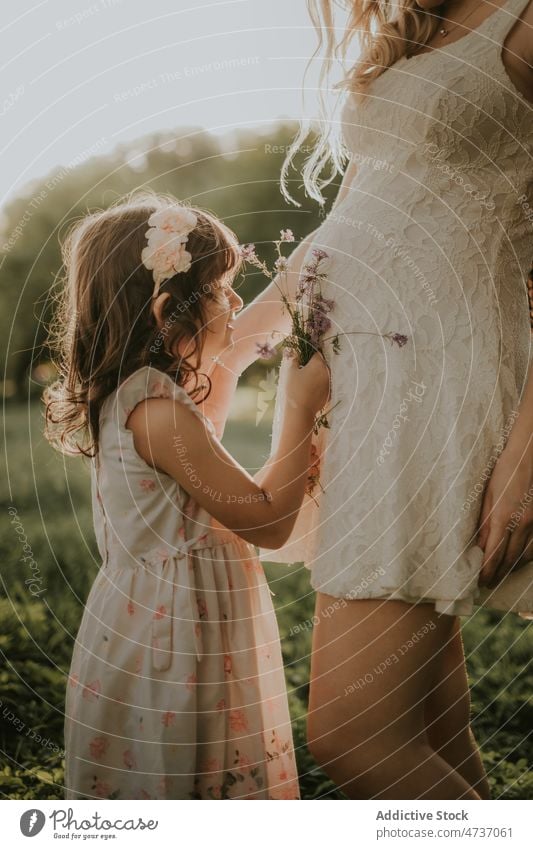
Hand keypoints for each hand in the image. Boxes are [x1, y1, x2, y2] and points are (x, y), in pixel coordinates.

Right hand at [284, 350, 330, 415]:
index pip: (316, 353)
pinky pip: (324, 384)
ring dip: (317, 374)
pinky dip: (319, 384)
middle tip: (303, 369)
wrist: (301, 410)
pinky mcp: (329, 392)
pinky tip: (310, 389)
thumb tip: (294, 352)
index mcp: (319, 363)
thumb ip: (294, 359)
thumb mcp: (291, 371)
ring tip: (306, 380)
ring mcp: (329, 382)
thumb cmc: (294, 389)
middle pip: (321, 363)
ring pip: (323, 374)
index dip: (308, 354)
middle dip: (313, 365)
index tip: (302, 358)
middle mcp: (327, 371)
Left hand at [477, 447, 532, 588]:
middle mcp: (522, 523)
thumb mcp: (487, 494)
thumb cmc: (504, 471)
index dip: (487, 570)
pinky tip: (519, 558)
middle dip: (498, 573)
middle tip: (488, 584)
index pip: (494, 552)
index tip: (480, 582)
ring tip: (501, 573)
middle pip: (510, 558)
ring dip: (512, 567)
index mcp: (503, 516)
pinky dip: (527, 556)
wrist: (529, 456)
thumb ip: (484, 521)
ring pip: (525, 555)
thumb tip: (478, 544)